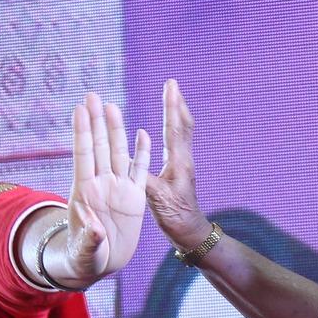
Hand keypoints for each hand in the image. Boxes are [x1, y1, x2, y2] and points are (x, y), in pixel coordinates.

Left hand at [59, 93, 151, 285]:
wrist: (98, 264)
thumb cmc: (85, 258)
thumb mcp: (85, 251)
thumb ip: (89, 238)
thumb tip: (95, 227)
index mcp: (85, 193)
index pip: (83, 155)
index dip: (83, 132)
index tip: (79, 109)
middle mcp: (101, 185)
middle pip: (99, 147)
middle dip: (96, 121)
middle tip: (92, 95)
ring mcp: (118, 189)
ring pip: (118, 153)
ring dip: (115, 130)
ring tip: (111, 106)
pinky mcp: (133, 199)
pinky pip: (139, 171)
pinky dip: (142, 153)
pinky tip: (143, 133)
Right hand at [145, 79, 213, 250]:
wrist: (190, 232)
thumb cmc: (175, 218)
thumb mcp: (157, 200)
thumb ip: (144, 181)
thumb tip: (127, 163)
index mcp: (178, 163)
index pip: (175, 129)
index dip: (172, 106)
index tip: (170, 86)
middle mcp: (183, 160)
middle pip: (182, 125)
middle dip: (176, 103)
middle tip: (172, 84)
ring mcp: (183, 165)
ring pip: (182, 132)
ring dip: (176, 113)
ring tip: (172, 98)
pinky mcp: (180, 171)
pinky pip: (177, 143)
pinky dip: (173, 128)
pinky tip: (168, 127)